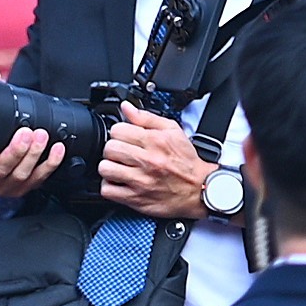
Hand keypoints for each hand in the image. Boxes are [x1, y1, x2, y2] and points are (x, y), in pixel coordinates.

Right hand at [0, 73, 67, 196]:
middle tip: (26, 133)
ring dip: (33, 155)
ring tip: (41, 136)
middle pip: (1, 172)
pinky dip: (50, 164)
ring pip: (20, 176)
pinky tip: (57, 150)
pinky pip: (39, 179)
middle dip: (15, 152)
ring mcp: (5, 186)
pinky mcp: (24, 187)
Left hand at [97, 104, 212, 218]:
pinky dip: (110, 187)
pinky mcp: (136, 198)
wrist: (199, 188)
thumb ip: (147, 118)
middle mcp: (147, 161)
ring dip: (110, 168)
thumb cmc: (186, 161)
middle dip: (113, 149)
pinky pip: (107, 190)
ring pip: (105, 169)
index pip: (117, 130)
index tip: (125, 138)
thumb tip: (126, 107)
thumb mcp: (173, 131)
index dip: (120, 132)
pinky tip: (120, 182)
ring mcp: (140, 181)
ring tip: (119, 168)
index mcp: (155, 141)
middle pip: (109, 149)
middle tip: (122, 153)